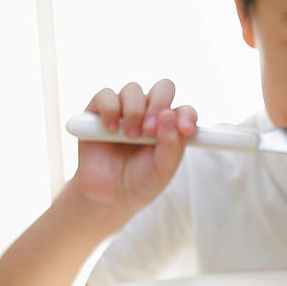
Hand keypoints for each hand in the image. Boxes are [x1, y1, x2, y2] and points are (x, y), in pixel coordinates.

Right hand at [70, 79, 197, 216]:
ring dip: (134, 111)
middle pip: (162, 88)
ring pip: (133, 89)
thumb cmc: (140, 183)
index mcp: (169, 127)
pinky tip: (111, 130)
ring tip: (131, 136)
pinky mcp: (98, 111)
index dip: (187, 116)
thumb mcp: (163, 170)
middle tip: (150, 130)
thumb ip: (172, 146)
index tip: (185, 131)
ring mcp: (124, 110)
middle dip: (159, 104)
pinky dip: (110, 109)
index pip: (184, 110)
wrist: (108, 197)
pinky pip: (106, 95)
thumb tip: (170, 115)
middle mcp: (149, 113)